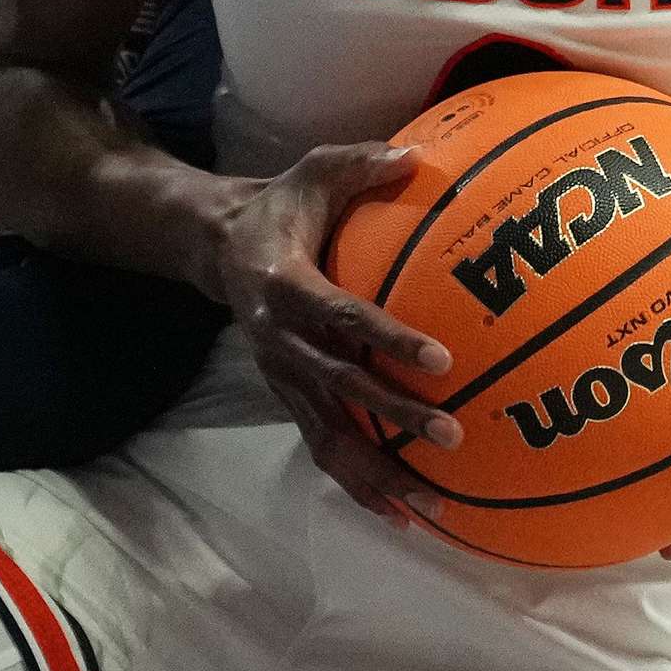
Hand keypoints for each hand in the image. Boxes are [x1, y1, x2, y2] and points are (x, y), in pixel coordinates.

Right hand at [195, 143, 459, 523]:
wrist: (217, 247)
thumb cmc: (282, 207)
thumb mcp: (311, 171)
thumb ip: (360, 163)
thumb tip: (416, 155)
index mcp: (284, 286)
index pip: (342, 316)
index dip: (388, 339)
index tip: (441, 361)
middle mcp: (279, 341)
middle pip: (339, 387)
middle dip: (394, 415)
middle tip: (452, 435)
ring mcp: (282, 376)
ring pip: (328, 435)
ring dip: (377, 472)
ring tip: (431, 505)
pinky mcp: (288, 398)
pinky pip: (322, 448)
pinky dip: (358, 485)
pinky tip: (401, 516)